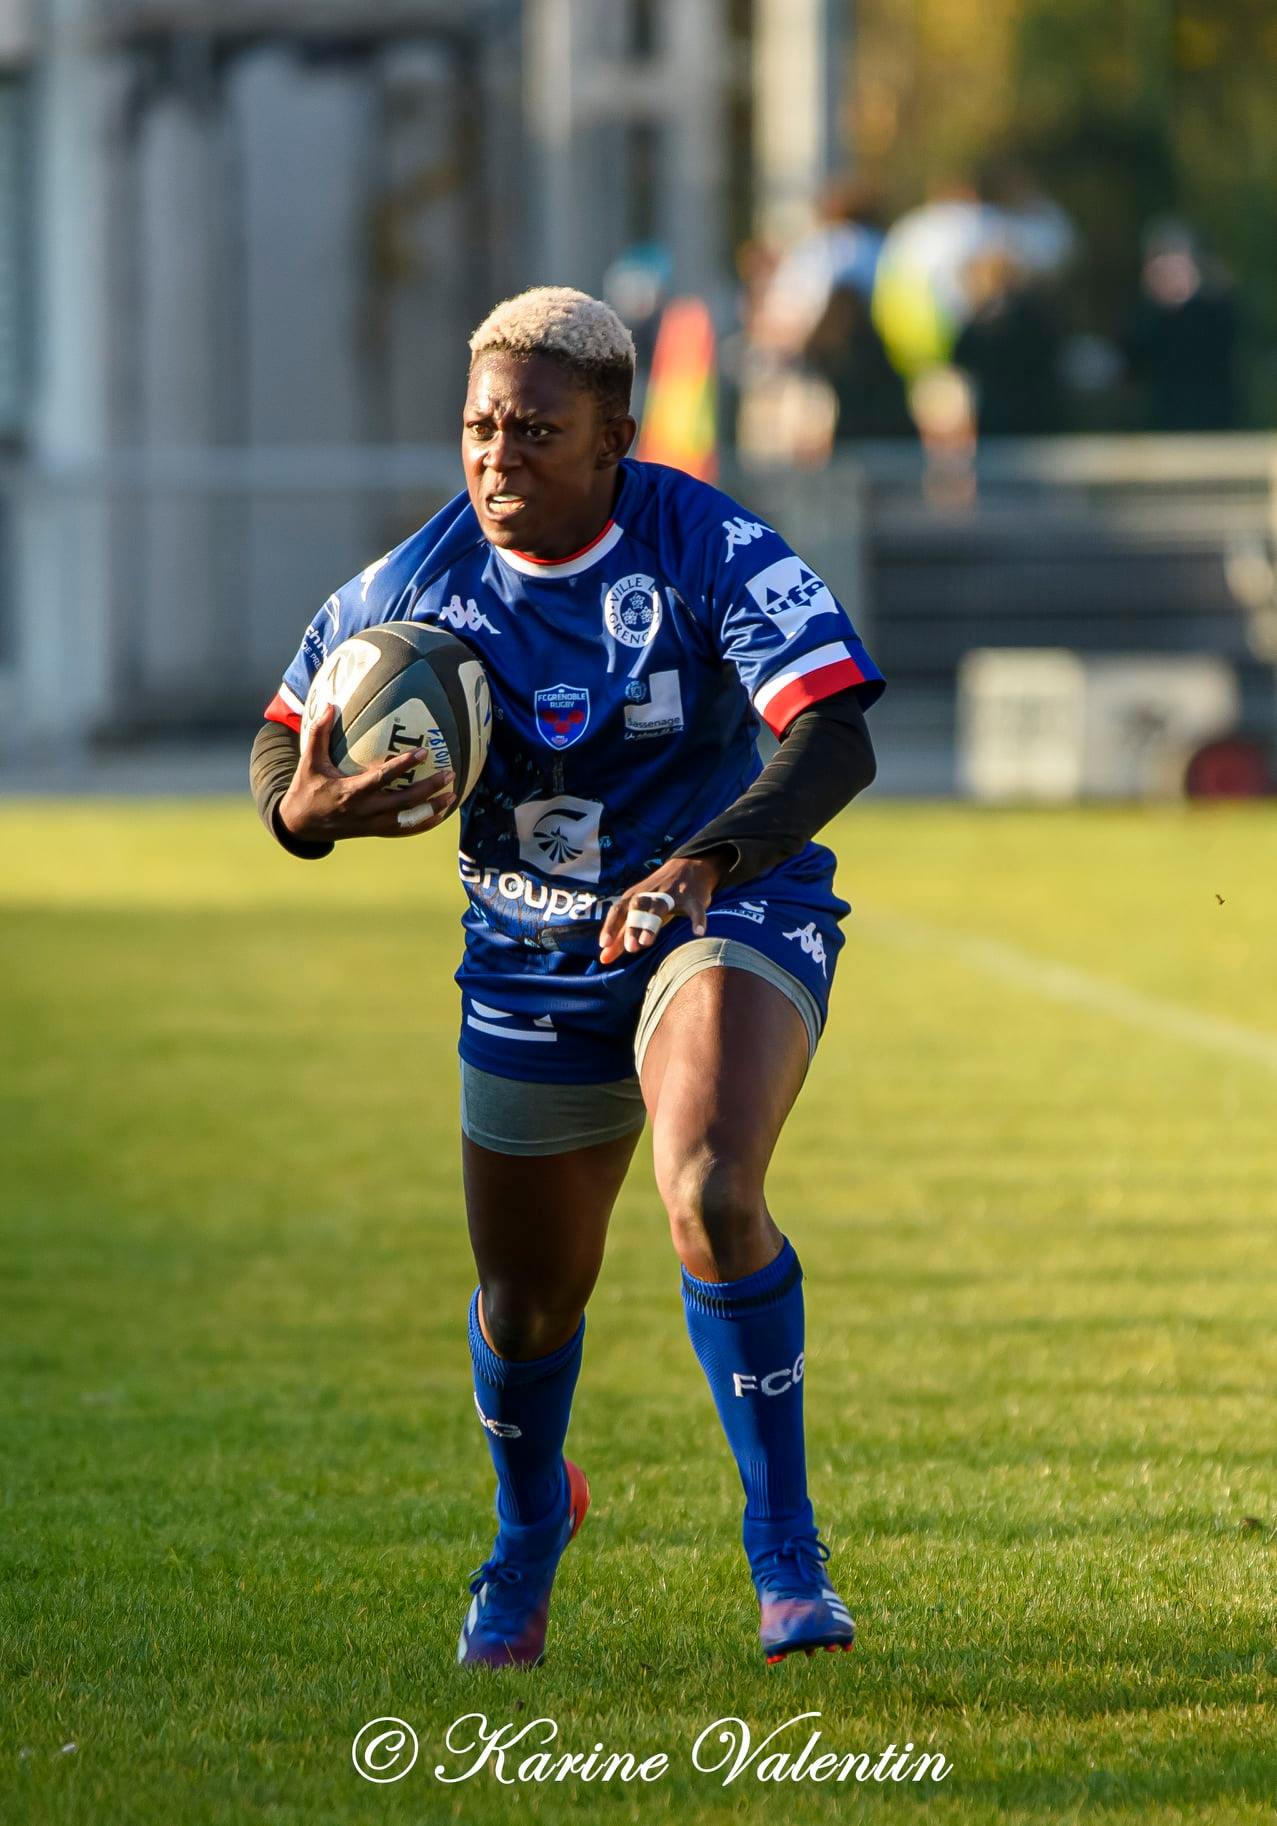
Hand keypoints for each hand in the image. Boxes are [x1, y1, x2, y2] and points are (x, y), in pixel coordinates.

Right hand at [278, 701, 455, 840]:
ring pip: (408, 820)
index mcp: (350, 792)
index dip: (403, 765)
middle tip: (449, 774)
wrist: (300, 825)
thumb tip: (330, 704)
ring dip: (432, 809)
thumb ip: (319, 733)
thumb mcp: (309, 762)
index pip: (382, 778)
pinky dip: (423, 824)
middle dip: (428, 789)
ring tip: (452, 795)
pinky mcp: (375, 832)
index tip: (423, 752)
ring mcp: (372, 824)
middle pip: (404, 802)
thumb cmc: (306, 789)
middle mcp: (365, 811)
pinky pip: (404, 830)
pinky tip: (440, 815)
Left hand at [597, 851, 729, 964]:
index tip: (604, 944)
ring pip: (660, 907)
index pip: (618, 910)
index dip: (610, 926)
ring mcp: (673, 895)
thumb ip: (621, 935)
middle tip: (630, 948)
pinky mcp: (693, 898)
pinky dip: (698, 919)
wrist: (691, 866)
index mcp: (635, 898)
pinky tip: (698, 932)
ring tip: (647, 942)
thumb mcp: (639, 913)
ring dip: (652, 924)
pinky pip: (695, 909)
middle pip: (637, 908)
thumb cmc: (659, 896)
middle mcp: (651, 894)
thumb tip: (603, 959)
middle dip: (632, 926)